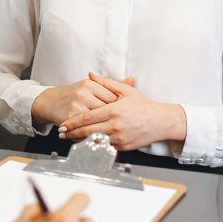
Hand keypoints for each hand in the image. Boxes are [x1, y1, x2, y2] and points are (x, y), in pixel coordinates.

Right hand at [31, 74, 126, 126]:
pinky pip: (85, 129)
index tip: (123, 115)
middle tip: (121, 127)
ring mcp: (75, 106)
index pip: (111, 98)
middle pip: (105, 111)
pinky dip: (92, 135)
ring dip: (105, 130)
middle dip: (113, 120)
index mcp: (90, 84)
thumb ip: (112, 85)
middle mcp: (82, 93)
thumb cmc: (74, 94)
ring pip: (96, 122)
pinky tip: (99, 138)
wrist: (51, 102)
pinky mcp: (69, 117)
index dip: (118, 109)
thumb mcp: (92, 86)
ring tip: (114, 135)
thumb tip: (132, 80)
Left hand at [57, 74, 185, 150]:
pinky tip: (86, 143)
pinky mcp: (123, 147)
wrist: (161, 121)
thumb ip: (105, 82)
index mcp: (113, 110)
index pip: (87, 117)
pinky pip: (105, 147)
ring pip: (94, 141)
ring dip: (80, 141)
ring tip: (69, 138)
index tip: (63, 124)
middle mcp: (115, 125)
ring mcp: (119, 138)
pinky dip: (94, 145)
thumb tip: (90, 74)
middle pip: (87, 131)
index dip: (73, 122)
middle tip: (61, 133)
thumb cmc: (143, 105)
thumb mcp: (125, 90)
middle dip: (72, 133)